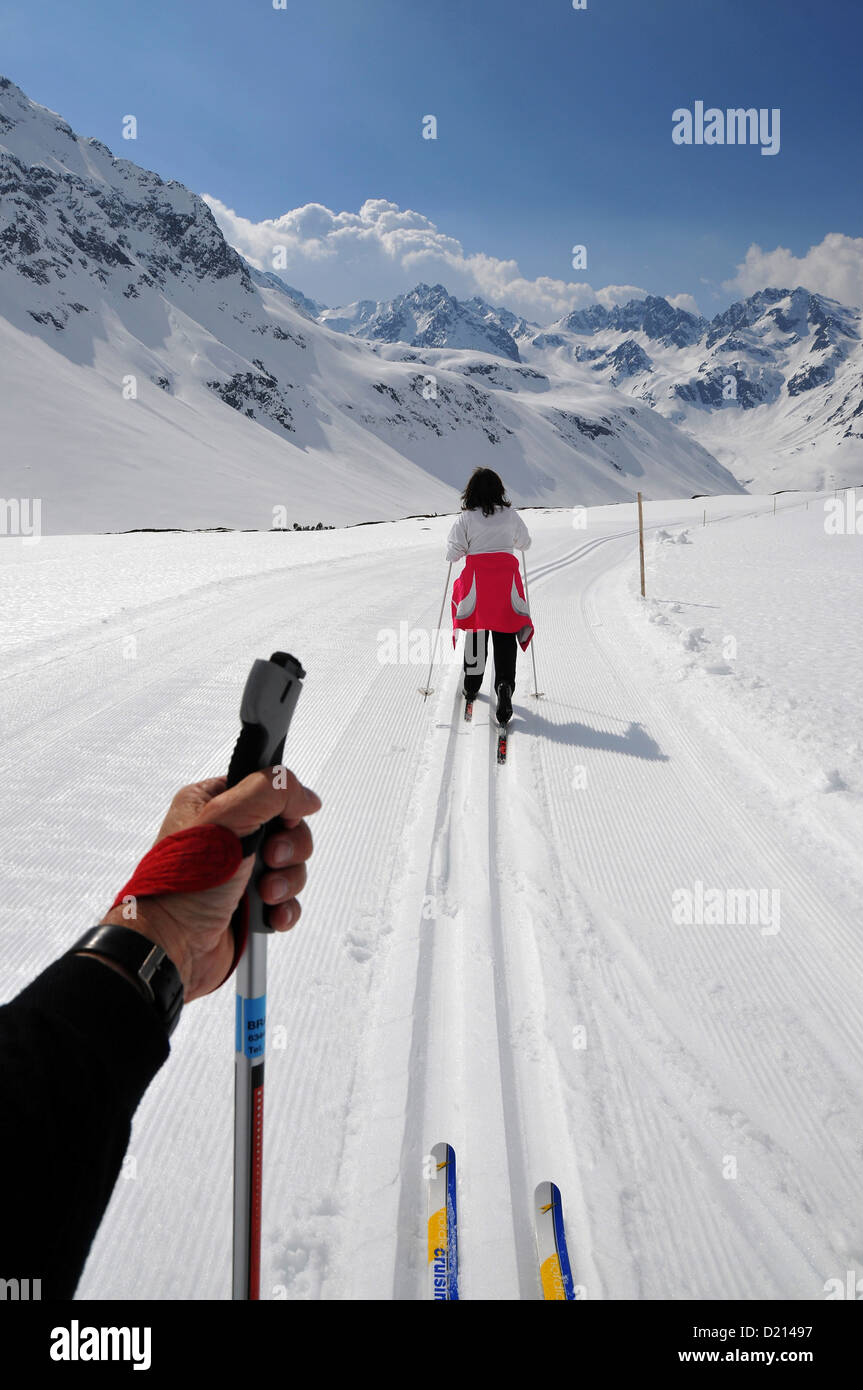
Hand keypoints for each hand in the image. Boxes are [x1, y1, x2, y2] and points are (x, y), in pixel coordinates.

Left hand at [99, 769, 321, 1000]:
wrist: (172, 946)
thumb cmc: (182, 886)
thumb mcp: (226, 821)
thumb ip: (270, 792)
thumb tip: (305, 797)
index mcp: (212, 803)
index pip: (266, 789)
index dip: (283, 806)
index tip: (281, 822)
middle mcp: (227, 836)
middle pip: (287, 829)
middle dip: (288, 849)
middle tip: (268, 860)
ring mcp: (240, 871)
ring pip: (291, 865)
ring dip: (286, 881)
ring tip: (264, 894)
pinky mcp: (250, 904)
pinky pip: (288, 899)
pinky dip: (285, 907)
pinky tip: (270, 913)